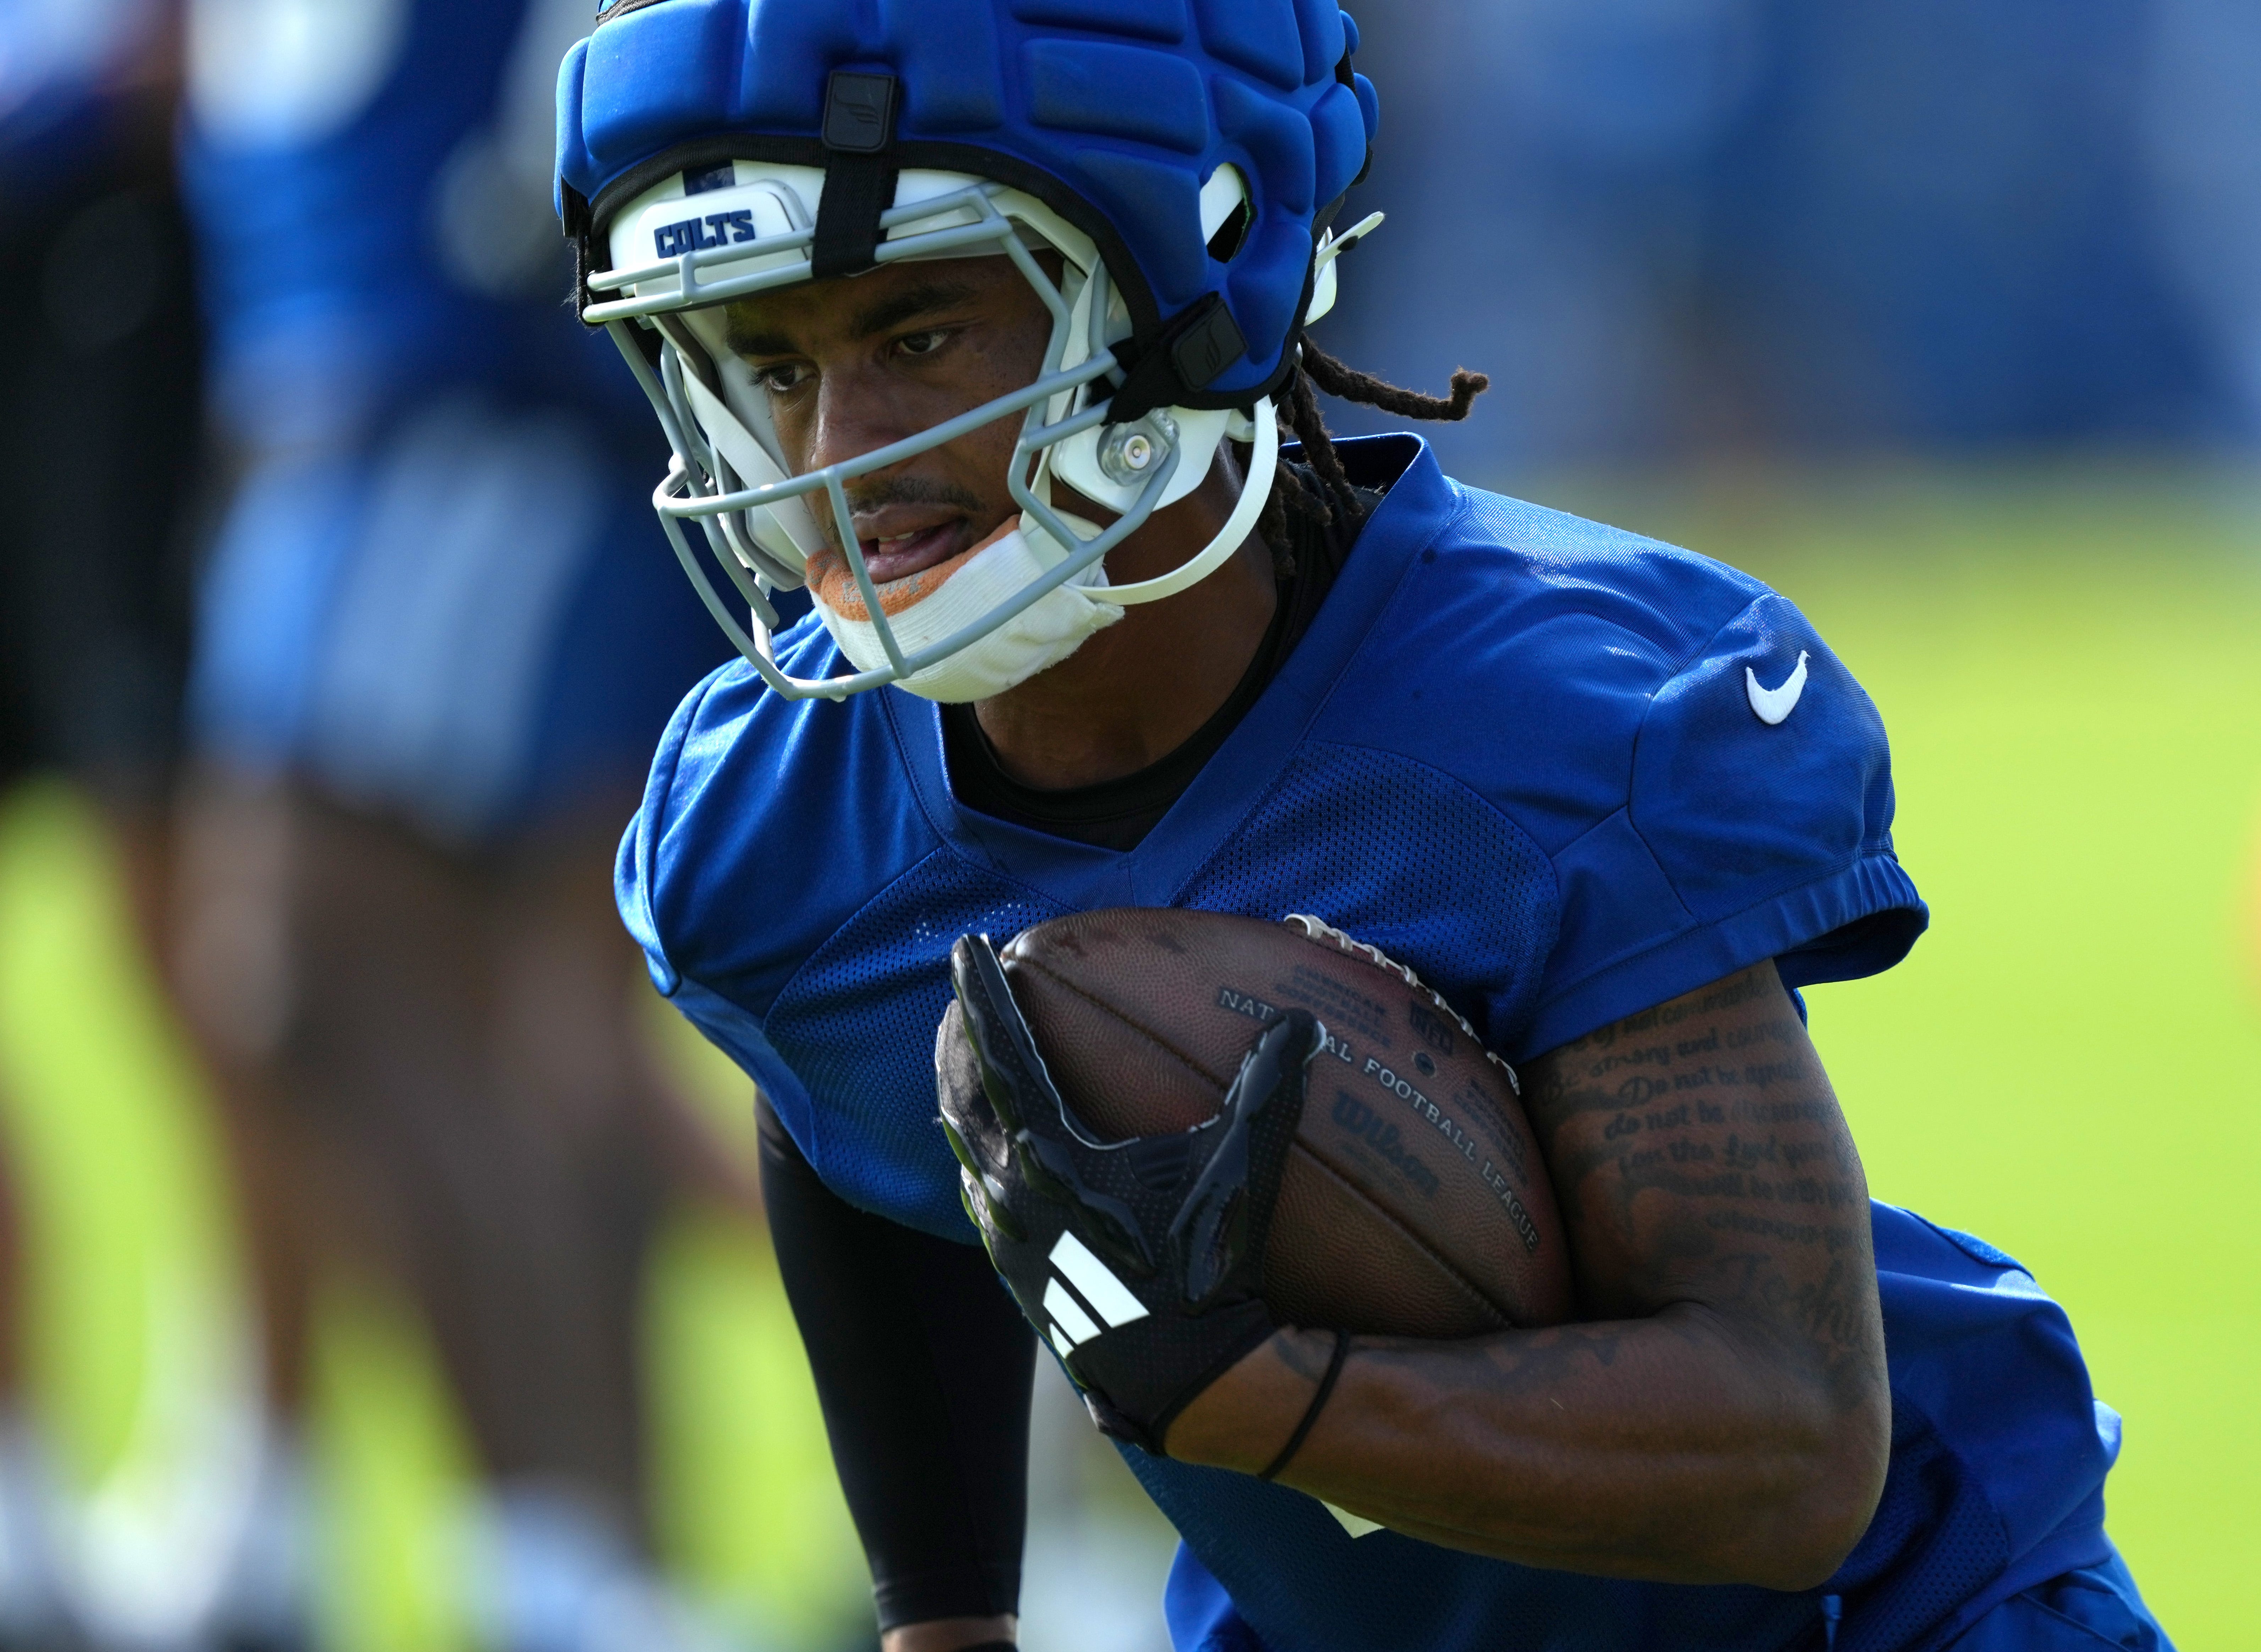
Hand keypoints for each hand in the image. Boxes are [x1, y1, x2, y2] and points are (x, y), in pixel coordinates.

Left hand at [936, 931, 1323, 1455]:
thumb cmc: (1209, 1274)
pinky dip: (972, 1156)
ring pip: (962, 1146)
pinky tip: (983, 1156)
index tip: (964, 946)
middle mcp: (1013, 1192)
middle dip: (955, 1037)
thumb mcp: (1242, 1173)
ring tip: (958, 1063)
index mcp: (1051, 1156)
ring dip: (957, 1096)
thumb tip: (1301, 1021)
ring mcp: (1008, 1238)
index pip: (1000, 1052)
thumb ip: (1268, 1090)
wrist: (1188, 1378)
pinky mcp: (1018, 1274)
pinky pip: (976, 1197)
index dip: (979, 995)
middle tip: (956, 995)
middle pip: (962, 1092)